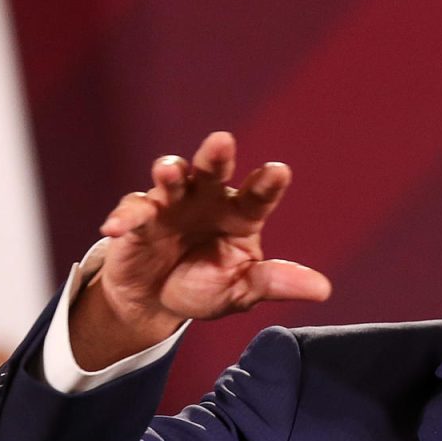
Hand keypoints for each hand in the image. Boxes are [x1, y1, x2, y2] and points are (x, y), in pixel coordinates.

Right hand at [69, 131, 330, 368]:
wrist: (155, 299)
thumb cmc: (204, 286)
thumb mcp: (241, 290)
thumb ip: (275, 283)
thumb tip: (323, 290)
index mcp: (241, 215)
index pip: (258, 195)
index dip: (267, 183)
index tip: (279, 171)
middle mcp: (207, 200)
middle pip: (214, 171)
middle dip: (216, 156)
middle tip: (222, 141)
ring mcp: (171, 204)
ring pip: (172, 179)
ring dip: (170, 172)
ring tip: (169, 172)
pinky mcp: (137, 218)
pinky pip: (131, 213)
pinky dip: (125, 218)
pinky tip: (117, 227)